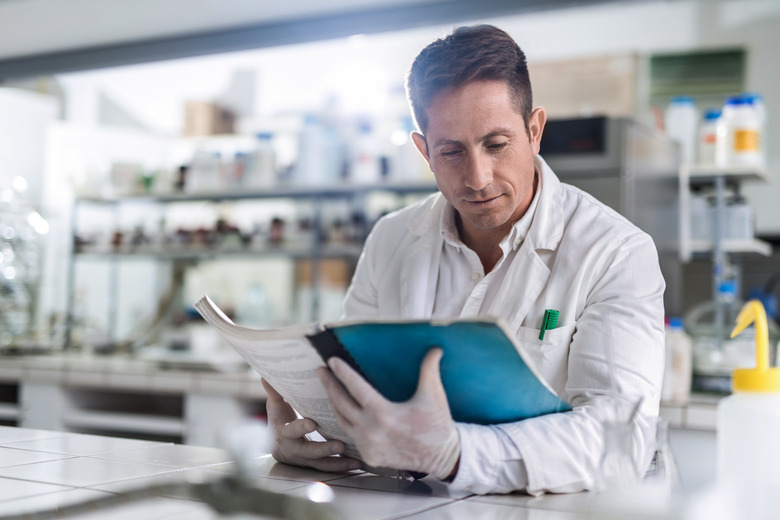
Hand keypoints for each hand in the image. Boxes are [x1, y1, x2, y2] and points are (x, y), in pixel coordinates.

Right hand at [261, 378, 361, 471]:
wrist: (277, 446)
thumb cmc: (279, 420)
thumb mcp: (275, 407)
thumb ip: (274, 392)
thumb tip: (266, 375)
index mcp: (284, 434)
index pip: (292, 431)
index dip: (301, 428)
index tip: (312, 423)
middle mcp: (294, 450)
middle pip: (310, 451)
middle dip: (325, 449)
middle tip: (340, 445)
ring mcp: (305, 459)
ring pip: (322, 464)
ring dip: (339, 463)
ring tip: (355, 460)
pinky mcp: (315, 464)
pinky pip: (329, 467)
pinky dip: (343, 466)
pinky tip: (358, 463)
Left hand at [318, 348, 459, 479]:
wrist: (442, 457)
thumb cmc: (437, 424)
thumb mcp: (433, 395)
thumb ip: (429, 370)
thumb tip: (435, 348)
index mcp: (384, 413)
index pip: (356, 388)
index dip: (342, 373)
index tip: (331, 361)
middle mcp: (371, 430)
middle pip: (341, 403)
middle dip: (329, 384)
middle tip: (320, 370)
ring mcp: (368, 445)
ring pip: (342, 420)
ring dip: (333, 403)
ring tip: (329, 388)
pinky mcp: (369, 456)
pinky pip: (350, 436)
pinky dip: (345, 422)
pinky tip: (342, 412)